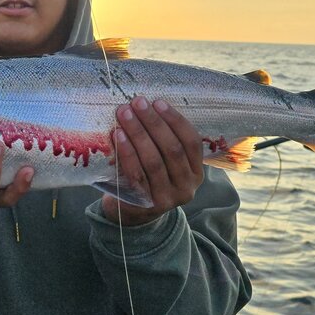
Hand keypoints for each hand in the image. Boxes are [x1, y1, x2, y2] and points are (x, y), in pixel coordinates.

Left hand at [102, 96, 203, 225]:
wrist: (131, 212)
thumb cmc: (148, 177)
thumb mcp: (164, 161)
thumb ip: (162, 140)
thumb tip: (146, 105)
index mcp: (196, 172)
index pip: (191, 142)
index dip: (175, 120)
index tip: (157, 101)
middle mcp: (187, 186)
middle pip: (172, 149)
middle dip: (153, 123)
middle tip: (137, 103)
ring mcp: (168, 197)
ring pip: (153, 161)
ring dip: (138, 134)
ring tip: (124, 114)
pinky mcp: (146, 204)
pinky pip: (136, 174)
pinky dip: (126, 152)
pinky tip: (117, 135)